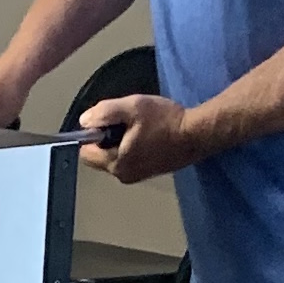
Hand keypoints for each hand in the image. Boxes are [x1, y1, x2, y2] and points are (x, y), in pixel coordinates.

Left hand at [78, 94, 199, 182]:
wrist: (199, 133)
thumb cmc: (167, 121)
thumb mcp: (133, 107)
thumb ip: (104, 112)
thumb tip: (84, 121)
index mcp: (116, 163)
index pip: (85, 152)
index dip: (91, 134)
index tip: (107, 121)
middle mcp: (124, 175)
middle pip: (98, 155)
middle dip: (105, 137)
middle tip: (126, 122)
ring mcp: (137, 176)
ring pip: (114, 156)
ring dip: (120, 141)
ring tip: (139, 127)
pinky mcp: (148, 172)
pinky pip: (128, 159)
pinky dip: (131, 146)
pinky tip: (147, 134)